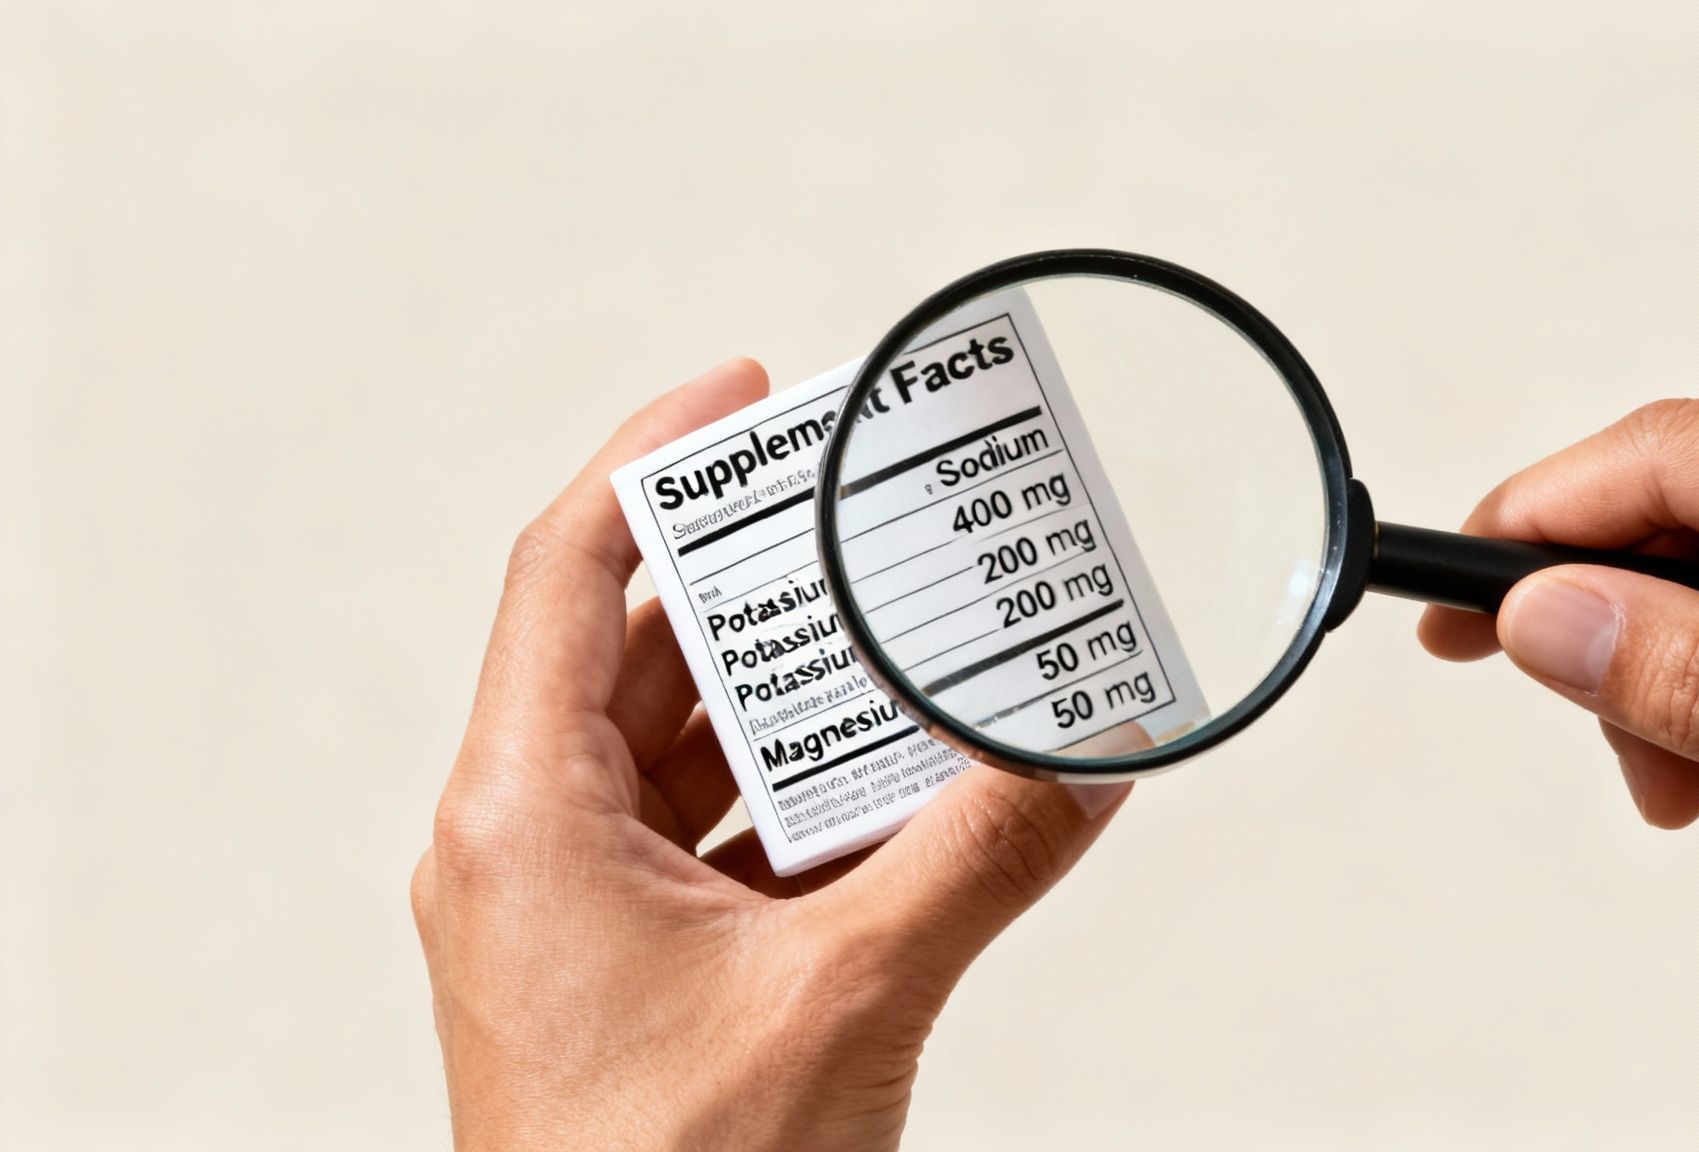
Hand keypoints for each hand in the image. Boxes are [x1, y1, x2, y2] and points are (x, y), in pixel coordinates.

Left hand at [411, 359, 1131, 1149]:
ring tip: (909, 640)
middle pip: (641, 652)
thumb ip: (983, 856)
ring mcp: (580, 913)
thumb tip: (1094, 754)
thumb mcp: (850, 996)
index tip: (744, 393)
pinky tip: (907, 786)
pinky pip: (722, 839)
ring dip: (798, 700)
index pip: (568, 573)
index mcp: (521, 817)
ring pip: (690, 749)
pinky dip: (807, 802)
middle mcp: (530, 846)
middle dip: (764, 581)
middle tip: (865, 509)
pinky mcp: (639, 971)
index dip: (654, 461)